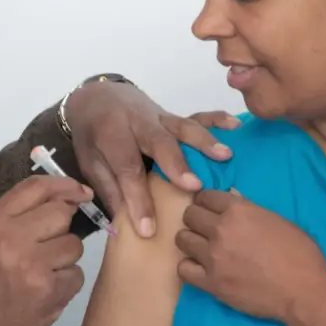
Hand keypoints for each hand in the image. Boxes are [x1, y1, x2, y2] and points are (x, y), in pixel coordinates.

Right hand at [0, 175, 88, 325]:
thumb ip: (16, 215)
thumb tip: (63, 198)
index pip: (37, 188)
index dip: (65, 185)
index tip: (80, 191)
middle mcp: (13, 239)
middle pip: (61, 213)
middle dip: (62, 227)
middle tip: (49, 244)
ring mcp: (33, 266)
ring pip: (74, 245)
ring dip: (64, 257)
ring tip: (43, 271)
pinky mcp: (50, 292)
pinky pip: (77, 275)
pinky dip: (66, 283)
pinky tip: (46, 291)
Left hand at [64, 80, 240, 237]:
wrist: (98, 97)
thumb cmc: (93, 135)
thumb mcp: (89, 161)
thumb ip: (108, 189)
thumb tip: (124, 226)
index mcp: (111, 135)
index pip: (127, 170)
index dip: (138, 200)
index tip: (148, 229)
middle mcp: (138, 123)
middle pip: (159, 143)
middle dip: (177, 164)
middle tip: (195, 187)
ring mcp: (159, 117)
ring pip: (182, 127)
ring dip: (205, 141)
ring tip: (226, 156)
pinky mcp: (173, 116)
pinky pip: (196, 115)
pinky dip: (216, 119)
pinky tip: (235, 125)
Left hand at [175, 188, 325, 321]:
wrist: (304, 290)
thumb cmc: (300, 253)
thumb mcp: (276, 220)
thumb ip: (249, 210)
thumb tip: (231, 201)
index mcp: (238, 210)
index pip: (205, 196)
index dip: (206, 202)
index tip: (209, 209)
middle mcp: (220, 229)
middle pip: (189, 215)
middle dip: (196, 219)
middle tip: (204, 229)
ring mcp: (213, 256)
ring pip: (182, 239)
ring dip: (190, 241)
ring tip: (201, 248)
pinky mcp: (211, 282)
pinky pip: (183, 269)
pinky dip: (189, 267)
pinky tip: (200, 269)